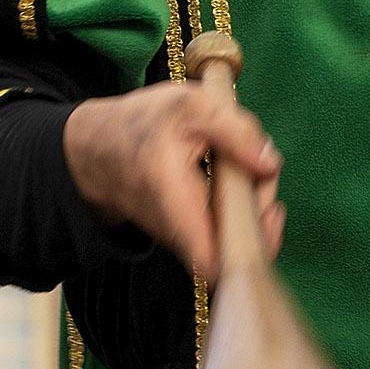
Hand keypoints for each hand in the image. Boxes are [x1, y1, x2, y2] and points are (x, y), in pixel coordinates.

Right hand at [62, 82, 283, 283]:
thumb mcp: (189, 105)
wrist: (98, 147)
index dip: (251, 249)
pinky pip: (222, 234)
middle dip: (261, 213)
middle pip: (234, 251)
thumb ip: (235, 131)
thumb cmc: (141, 124)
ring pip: (230, 242)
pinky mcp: (187, 234)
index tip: (269, 211)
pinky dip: (241, 210)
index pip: (216, 263)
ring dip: (253, 211)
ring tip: (254, 171)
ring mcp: (183, 238)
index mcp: (175, 203)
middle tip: (263, 171)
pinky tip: (244, 179)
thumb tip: (271, 164)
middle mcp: (179, 234)